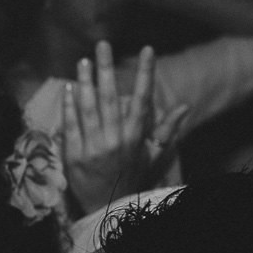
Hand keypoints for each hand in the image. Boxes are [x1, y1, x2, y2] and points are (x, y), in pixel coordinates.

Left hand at [61, 42, 186, 214]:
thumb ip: (166, 131)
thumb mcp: (153, 156)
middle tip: (102, 44)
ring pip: (88, 109)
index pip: (142, 100)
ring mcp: (94, 148)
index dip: (145, 74)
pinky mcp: (74, 156)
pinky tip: (69, 89)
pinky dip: (69, 107)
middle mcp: (116, 139)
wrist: (108, 208)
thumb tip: (184, 106)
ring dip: (85, 82)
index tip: (147, 50)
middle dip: (106, 69)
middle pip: (110, 98)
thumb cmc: (132, 178)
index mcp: (136, 137)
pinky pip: (71, 126)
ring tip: (83, 60)